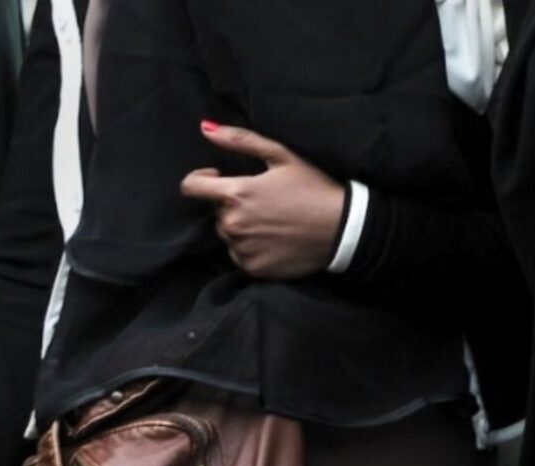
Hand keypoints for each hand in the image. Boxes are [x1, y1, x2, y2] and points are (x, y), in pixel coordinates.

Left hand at [179, 120, 344, 279]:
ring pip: (228, 235)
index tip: (220, 178)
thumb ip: (241, 140)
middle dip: (232, 205)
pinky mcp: (254, 268)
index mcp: (236, 194)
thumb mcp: (282, 157)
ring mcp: (242, 249)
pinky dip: (252, 248)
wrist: (344, 229)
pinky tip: (276, 240)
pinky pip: (240, 256)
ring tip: (272, 223)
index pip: (190, 187)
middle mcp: (233, 224)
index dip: (201, 179)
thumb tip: (206, 128)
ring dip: (242, 228)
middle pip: (216, 212)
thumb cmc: (314, 189)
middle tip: (264, 203)